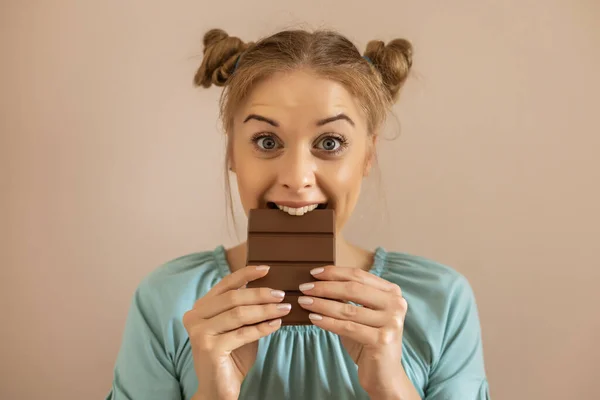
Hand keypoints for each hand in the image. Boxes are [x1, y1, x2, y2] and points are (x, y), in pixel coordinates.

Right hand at [183, 265, 290, 399]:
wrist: (218, 389)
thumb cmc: (232, 356)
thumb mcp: (239, 327)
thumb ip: (247, 309)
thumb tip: (271, 289)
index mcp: (200, 308)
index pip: (225, 284)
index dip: (246, 274)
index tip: (266, 268)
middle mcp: (195, 317)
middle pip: (233, 298)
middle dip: (261, 294)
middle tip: (281, 295)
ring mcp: (200, 332)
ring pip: (239, 314)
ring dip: (265, 310)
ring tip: (284, 308)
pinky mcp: (209, 348)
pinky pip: (243, 333)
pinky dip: (262, 328)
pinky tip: (276, 324)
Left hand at [297, 266, 410, 398]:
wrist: (385, 375)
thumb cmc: (369, 341)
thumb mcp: (361, 315)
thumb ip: (348, 298)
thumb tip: (318, 282)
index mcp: (392, 292)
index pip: (359, 276)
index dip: (335, 272)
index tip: (313, 273)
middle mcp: (396, 304)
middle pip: (353, 289)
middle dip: (325, 287)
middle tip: (304, 288)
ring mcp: (391, 322)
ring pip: (348, 309)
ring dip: (322, 304)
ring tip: (304, 302)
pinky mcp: (382, 340)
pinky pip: (347, 327)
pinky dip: (328, 322)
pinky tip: (313, 318)